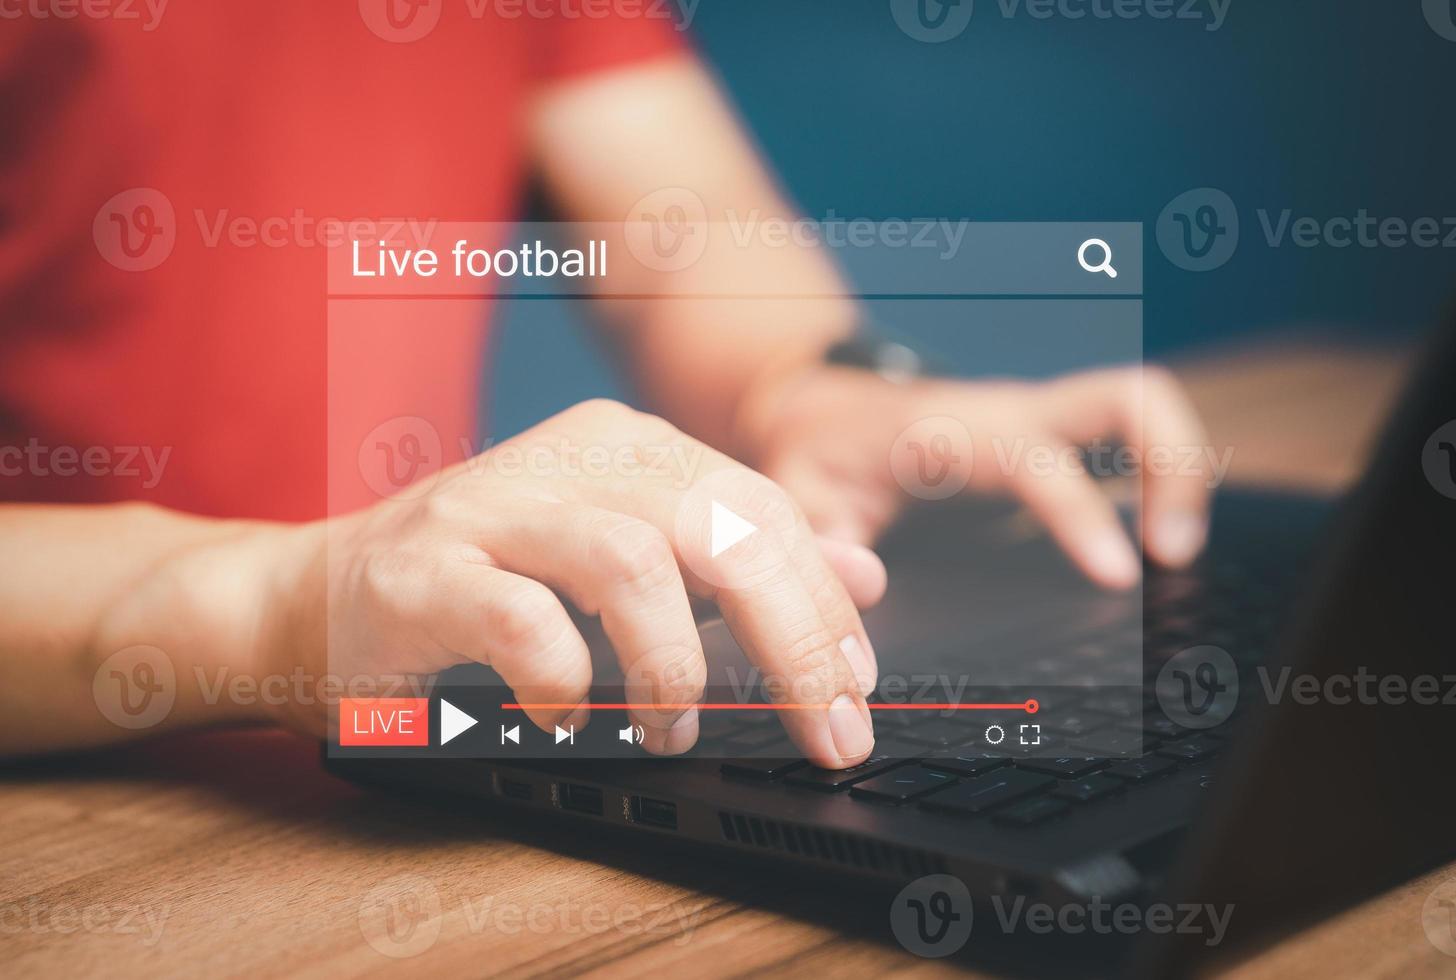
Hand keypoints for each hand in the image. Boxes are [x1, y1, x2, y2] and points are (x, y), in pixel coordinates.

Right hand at [264, 400, 886, 768]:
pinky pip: (520, 620)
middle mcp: (566, 459)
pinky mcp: (422, 571)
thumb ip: (737, 564)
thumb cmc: (482, 583)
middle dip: (790, 636)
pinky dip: (565, 681)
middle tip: (823, 726)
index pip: (760, 508)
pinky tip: (572, 716)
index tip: (857, 685)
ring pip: (627, 562)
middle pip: (716, 525)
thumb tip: (860, 577)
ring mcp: (489, 508)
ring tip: (674, 725)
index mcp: (627, 447)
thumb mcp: (628, 559)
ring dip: (673, 664)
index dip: (824, 601)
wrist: (316, 596)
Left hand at [739, 363, 1213, 588]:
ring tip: (1177, 555)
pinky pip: (1129, 435)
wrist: (820, 406)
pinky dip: (1163, 475)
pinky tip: (1158, 543)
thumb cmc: (817, 456)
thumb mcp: (796, 499)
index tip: (1118, 577)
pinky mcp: (1054, 437)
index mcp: (950, 433)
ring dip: (1183, 469)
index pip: (1034, 461)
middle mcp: (1009, 415)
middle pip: (1125, 397)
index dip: (1080, 514)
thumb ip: (820, 542)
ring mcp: (1040, 420)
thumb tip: (867, 584)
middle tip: (1175, 555)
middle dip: (1175, 465)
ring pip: (1142, 405)